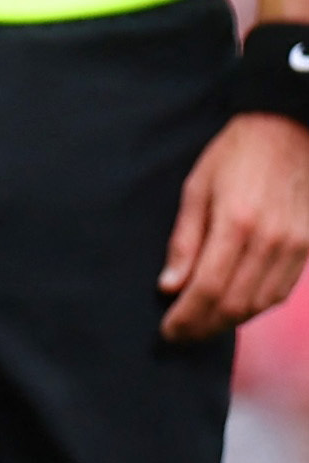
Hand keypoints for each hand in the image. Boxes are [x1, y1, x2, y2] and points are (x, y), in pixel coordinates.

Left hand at [159, 111, 308, 340]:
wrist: (290, 127)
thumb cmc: (237, 154)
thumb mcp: (197, 188)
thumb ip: (184, 240)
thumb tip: (170, 285)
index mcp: (236, 223)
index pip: (206, 290)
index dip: (185, 318)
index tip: (167, 330)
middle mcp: (270, 239)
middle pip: (234, 304)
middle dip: (202, 327)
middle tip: (180, 334)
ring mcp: (294, 243)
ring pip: (260, 303)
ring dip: (228, 322)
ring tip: (202, 326)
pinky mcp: (308, 244)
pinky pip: (281, 291)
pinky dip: (255, 307)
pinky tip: (233, 309)